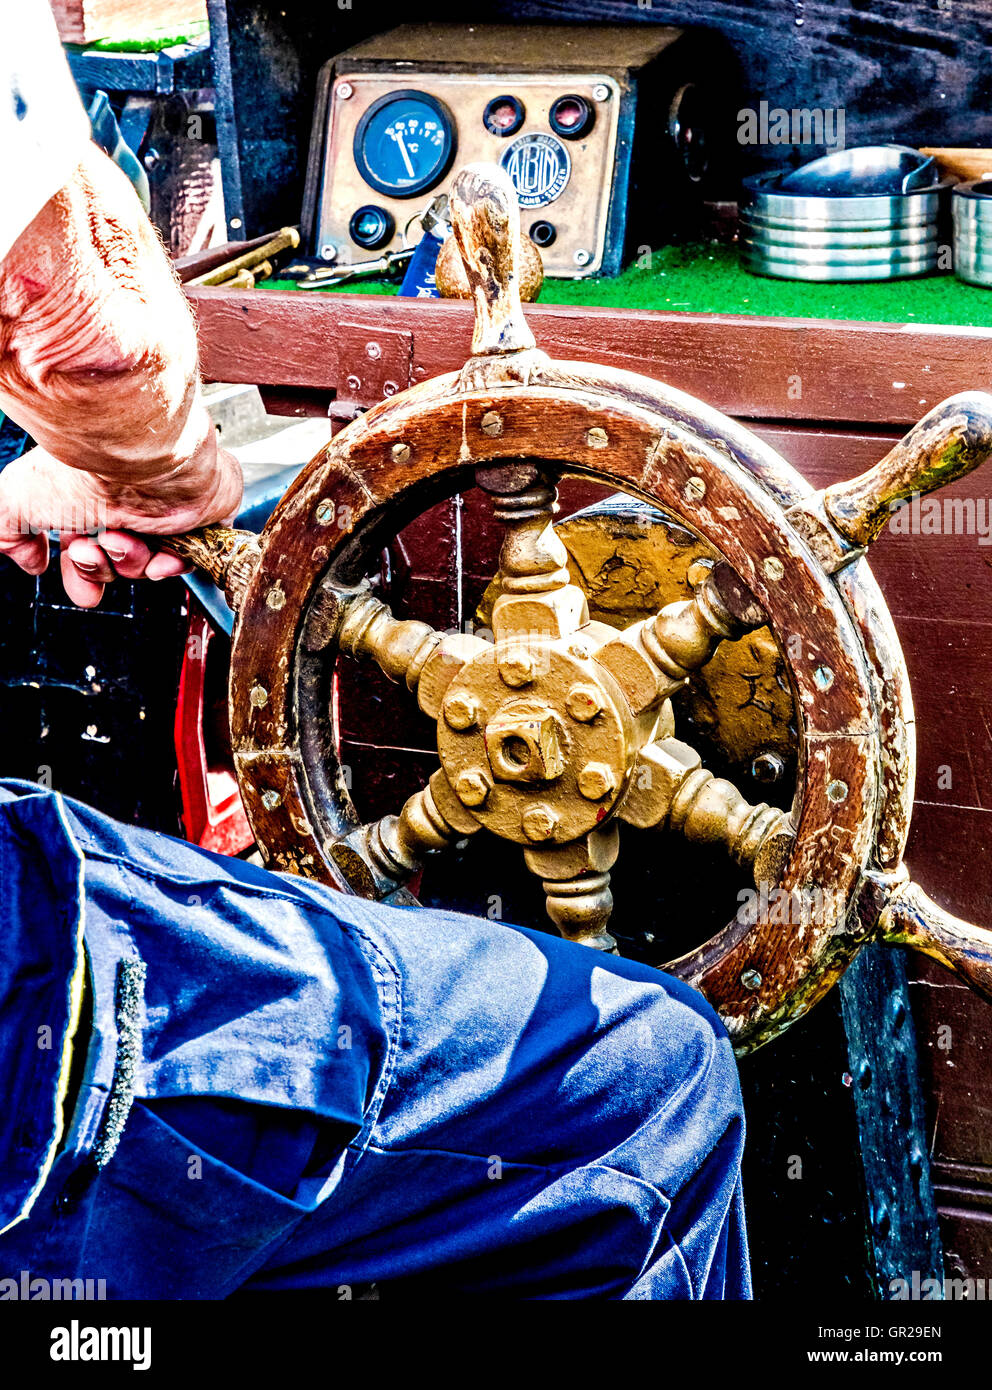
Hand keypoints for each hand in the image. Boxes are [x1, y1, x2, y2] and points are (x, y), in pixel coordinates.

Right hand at [0, 434, 242, 606]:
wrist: (137, 455)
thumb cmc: (82, 468)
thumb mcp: (19, 499)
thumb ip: (7, 531)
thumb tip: (28, 561)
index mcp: (87, 495)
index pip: (86, 548)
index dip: (82, 575)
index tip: (82, 593)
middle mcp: (125, 501)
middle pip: (116, 562)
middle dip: (100, 569)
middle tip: (92, 553)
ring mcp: (165, 506)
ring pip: (149, 562)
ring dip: (130, 562)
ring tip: (122, 539)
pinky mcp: (203, 513)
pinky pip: (191, 558)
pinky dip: (172, 565)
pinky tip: (160, 556)